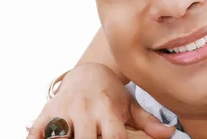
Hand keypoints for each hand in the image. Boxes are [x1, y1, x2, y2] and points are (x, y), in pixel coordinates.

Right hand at [27, 63, 174, 138]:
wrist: (87, 74)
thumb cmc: (112, 95)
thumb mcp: (131, 106)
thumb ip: (148, 121)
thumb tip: (170, 133)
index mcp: (107, 109)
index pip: (113, 136)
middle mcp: (84, 109)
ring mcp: (62, 111)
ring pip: (60, 137)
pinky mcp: (44, 115)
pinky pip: (36, 134)